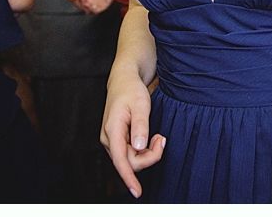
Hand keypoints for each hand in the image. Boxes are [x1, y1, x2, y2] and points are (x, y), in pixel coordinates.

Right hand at [67, 0, 113, 13]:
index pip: (77, 0)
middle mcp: (91, 1)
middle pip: (81, 6)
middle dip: (78, 3)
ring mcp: (96, 4)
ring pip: (88, 10)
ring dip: (85, 7)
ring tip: (84, 2)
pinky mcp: (103, 6)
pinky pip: (96, 11)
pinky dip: (93, 10)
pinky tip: (91, 6)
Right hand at [101, 69, 165, 198]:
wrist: (124, 80)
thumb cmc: (131, 90)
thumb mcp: (140, 104)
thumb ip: (141, 125)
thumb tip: (139, 147)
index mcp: (112, 130)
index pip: (120, 160)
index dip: (129, 177)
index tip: (136, 191)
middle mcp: (109, 139)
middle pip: (130, 162)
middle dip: (149, 156)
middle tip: (162, 139)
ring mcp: (113, 140)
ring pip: (131, 159)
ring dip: (148, 153)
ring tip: (158, 137)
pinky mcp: (118, 140)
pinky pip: (131, 153)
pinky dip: (144, 150)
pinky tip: (151, 139)